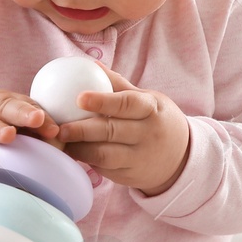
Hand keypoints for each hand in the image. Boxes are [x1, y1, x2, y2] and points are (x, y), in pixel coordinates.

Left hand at [55, 67, 191, 195]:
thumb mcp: (148, 100)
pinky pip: (105, 169)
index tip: (79, 98)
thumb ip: (119, 86)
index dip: (103, 101)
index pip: (127, 104)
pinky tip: (73, 153)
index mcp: (152, 110)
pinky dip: (87, 160)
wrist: (182, 157)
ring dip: (80, 148)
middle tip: (59, 127)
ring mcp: (140, 158)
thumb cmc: (157, 121)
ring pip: (105, 154)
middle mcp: (148, 134)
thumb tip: (92, 65)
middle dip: (82, 130)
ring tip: (61, 141)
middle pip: (111, 131)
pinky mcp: (131, 176)